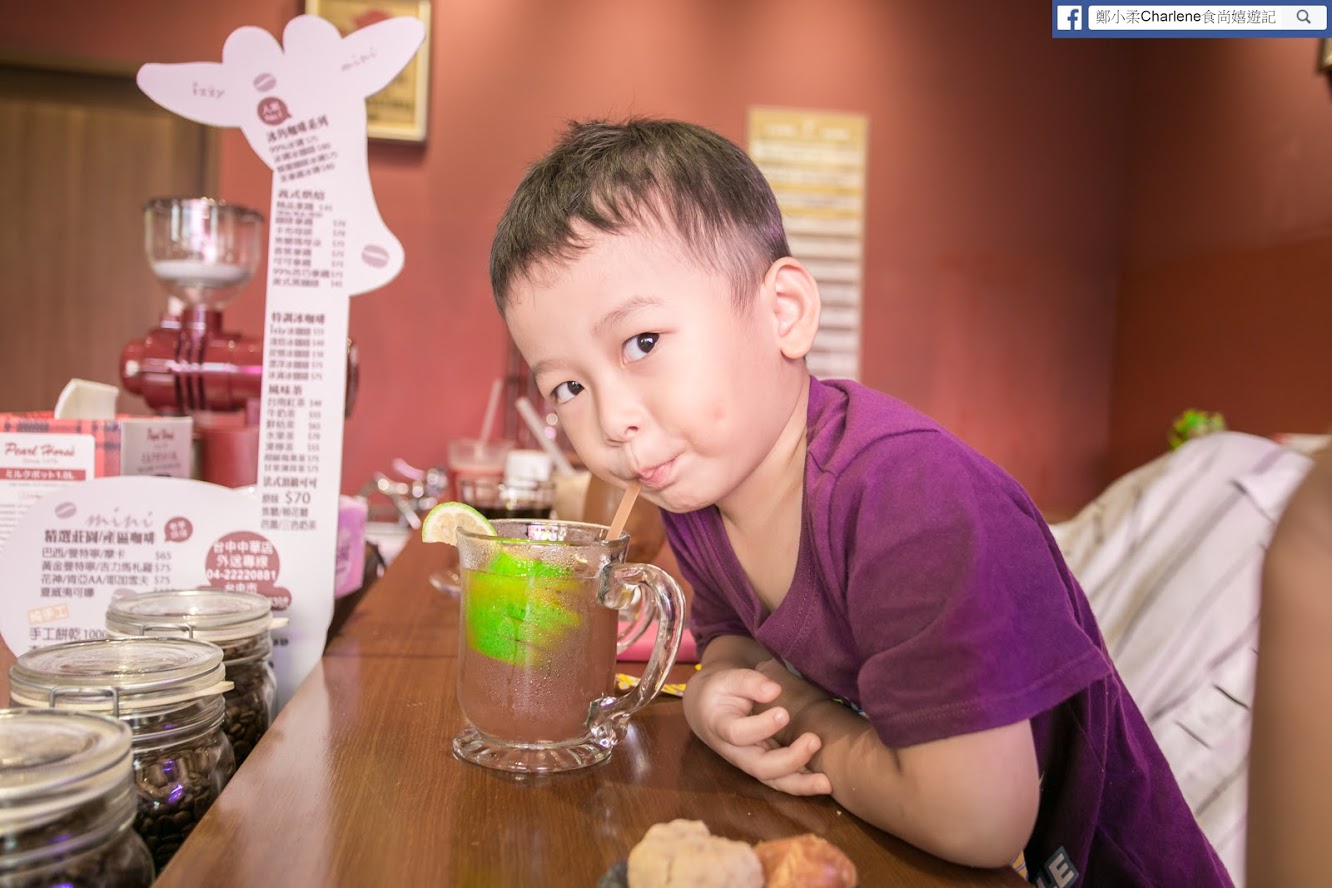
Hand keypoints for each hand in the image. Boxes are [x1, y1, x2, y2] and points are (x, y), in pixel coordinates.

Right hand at [683, 664, 832, 795]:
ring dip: (801, 784)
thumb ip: (748, 682)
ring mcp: (752, 762)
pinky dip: (804, 784)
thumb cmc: (720, 692)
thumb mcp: (726, 679)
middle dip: (789, 760)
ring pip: (774, 781)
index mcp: (721, 727)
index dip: (761, 727)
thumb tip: (774, 690)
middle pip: (760, 767)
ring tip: (826, 782)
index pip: (738, 734)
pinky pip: (784, 780)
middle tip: (814, 740)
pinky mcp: (766, 765)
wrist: (710, 710)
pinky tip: (826, 782)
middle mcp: (736, 752)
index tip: (783, 713)